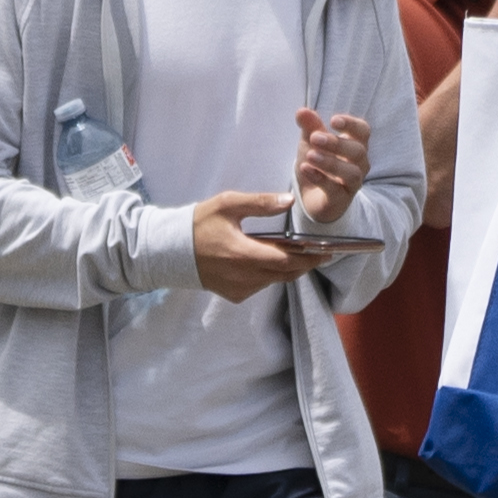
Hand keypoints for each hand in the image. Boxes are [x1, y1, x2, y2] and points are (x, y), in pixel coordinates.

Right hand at [193, 190, 342, 298]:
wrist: (171, 250)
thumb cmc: (200, 223)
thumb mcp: (228, 204)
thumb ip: (260, 203)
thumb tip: (289, 201)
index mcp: (243, 254)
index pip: (287, 260)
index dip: (310, 257)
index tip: (327, 251)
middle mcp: (243, 276)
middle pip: (285, 274)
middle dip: (305, 264)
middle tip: (320, 254)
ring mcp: (239, 289)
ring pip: (274, 280)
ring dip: (288, 269)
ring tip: (299, 254)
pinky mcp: (234, 295)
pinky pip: (260, 286)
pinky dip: (270, 275)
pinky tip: (269, 261)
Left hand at [291, 107, 371, 226]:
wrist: (311, 196)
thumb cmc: (318, 163)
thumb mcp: (311, 142)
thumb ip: (309, 127)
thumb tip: (301, 111)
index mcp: (355, 145)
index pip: (363, 131)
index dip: (351, 125)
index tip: (333, 120)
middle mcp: (359, 164)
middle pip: (358, 151)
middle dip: (337, 143)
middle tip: (315, 137)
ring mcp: (352, 184)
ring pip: (351, 173)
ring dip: (330, 162)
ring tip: (310, 155)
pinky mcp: (340, 200)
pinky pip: (334, 189)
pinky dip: (320, 178)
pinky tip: (305, 169)